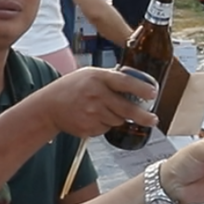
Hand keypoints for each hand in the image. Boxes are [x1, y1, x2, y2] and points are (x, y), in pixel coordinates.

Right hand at [40, 68, 157, 138]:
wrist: (49, 106)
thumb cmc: (72, 87)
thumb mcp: (90, 74)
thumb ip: (110, 78)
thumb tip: (137, 85)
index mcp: (97, 78)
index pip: (125, 82)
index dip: (141, 89)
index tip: (153, 94)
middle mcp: (96, 95)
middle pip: (127, 109)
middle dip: (143, 116)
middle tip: (153, 119)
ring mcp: (91, 113)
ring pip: (118, 120)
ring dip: (119, 117)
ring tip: (104, 110)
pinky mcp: (88, 127)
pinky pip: (107, 128)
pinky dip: (106, 124)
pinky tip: (93, 117)